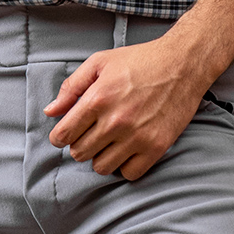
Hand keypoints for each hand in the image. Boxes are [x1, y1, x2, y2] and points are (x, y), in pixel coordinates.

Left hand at [43, 38, 207, 180]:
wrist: (183, 64)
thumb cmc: (140, 60)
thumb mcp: (101, 62)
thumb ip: (72, 86)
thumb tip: (51, 111)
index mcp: (98, 98)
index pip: (63, 135)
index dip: (60, 135)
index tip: (67, 132)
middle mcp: (115, 121)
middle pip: (80, 154)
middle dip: (81, 143)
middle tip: (93, 131)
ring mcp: (136, 137)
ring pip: (101, 167)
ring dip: (102, 155)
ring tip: (111, 139)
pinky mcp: (156, 147)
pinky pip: (129, 173)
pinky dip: (126, 164)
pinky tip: (129, 147)